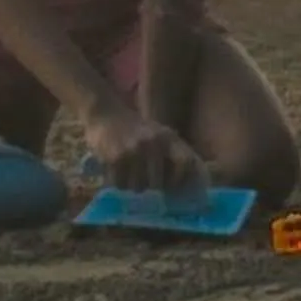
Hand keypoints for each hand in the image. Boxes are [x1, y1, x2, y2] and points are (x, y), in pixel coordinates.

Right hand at [81, 101, 210, 197]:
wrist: (105, 113)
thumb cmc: (135, 128)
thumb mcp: (159, 133)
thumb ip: (175, 152)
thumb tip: (195, 178)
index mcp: (167, 137)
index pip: (185, 163)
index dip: (181, 179)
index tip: (172, 186)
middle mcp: (153, 143)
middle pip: (158, 183)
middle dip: (151, 188)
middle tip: (145, 183)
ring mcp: (133, 151)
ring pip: (138, 187)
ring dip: (133, 186)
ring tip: (130, 176)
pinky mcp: (114, 158)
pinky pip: (120, 184)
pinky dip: (118, 183)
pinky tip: (117, 173)